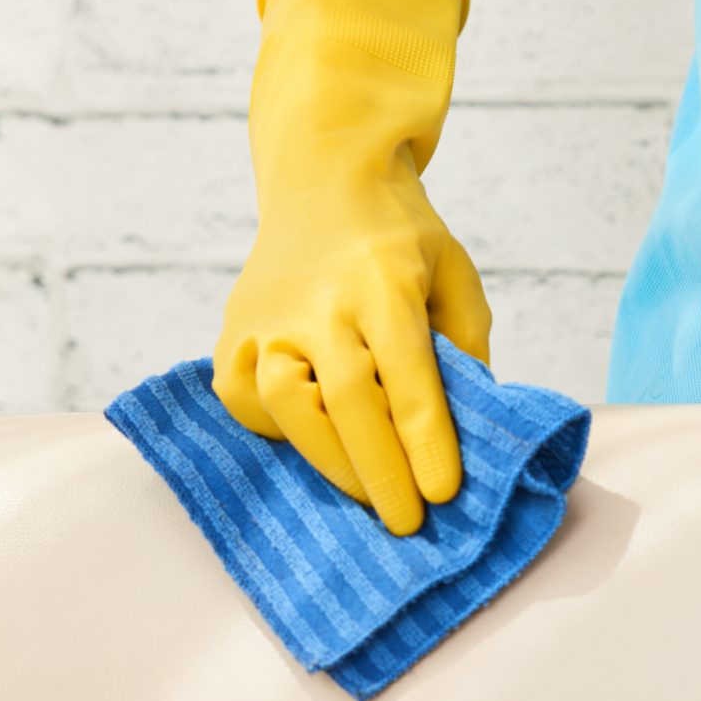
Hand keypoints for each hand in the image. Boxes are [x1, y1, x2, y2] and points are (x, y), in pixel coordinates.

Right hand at [214, 0, 490, 535]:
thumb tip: (467, 427)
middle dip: (379, 471)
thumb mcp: (453, 274)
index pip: (406, 372)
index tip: (443, 494)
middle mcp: (318, 298)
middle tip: (406, 522)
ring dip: (329, 463)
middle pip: (345, 398)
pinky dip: (279, 436)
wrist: (322, 178)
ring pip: (286, 406)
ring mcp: (266, 316)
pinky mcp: (233, 334)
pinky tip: (314, 448)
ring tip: (366, 496)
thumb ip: (464, 345)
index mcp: (383, 278)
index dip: (424, 439)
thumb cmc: (401, 237)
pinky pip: (248, 403)